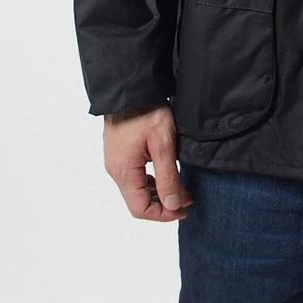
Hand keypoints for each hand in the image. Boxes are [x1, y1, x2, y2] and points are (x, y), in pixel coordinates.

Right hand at [103, 101, 193, 220]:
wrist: (132, 87)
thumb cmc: (147, 111)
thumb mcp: (163, 144)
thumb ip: (167, 176)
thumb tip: (173, 205)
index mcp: (123, 171)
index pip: (140, 209)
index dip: (163, 214)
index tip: (183, 209)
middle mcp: (115, 169)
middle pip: (137, 201)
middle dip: (163, 204)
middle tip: (187, 198)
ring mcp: (115, 161)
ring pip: (136, 189)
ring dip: (158, 192)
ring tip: (181, 187)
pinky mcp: (119, 152)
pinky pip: (133, 176)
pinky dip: (150, 181)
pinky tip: (165, 174)